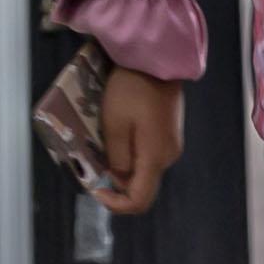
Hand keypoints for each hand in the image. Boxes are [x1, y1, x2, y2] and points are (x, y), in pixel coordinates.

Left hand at [97, 67, 186, 216]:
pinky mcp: (168, 131)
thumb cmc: (132, 90)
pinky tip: (117, 129)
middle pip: (140, 184)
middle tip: (92, 159)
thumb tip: (117, 179)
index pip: (139, 201)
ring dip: (120, 161)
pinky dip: (129, 149)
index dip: (115, 204)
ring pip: (142, 167)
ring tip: (101, 141)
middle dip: (114, 179)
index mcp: (155, 158)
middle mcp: (168, 156)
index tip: (95, 187)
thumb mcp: (115, 125)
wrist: (156, 59)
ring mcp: (170, 143)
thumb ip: (116, 158)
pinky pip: (147, 151)